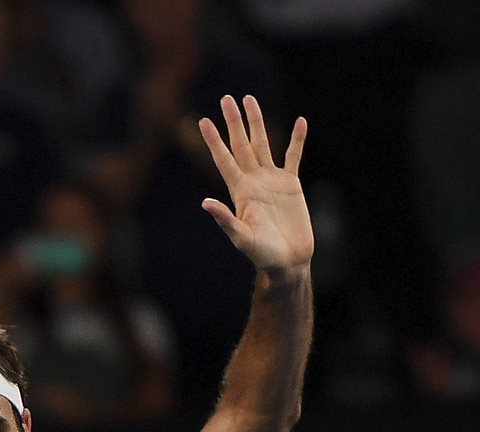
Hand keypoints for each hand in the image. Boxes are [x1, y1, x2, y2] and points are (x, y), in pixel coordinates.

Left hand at [198, 95, 313, 276]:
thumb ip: (225, 219)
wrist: (286, 261)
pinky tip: (301, 121)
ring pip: (263, 144)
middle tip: (227, 98)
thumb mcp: (241, 237)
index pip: (223, 159)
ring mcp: (272, 181)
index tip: (202, 121)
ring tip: (250, 99)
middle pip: (241, 144)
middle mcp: (253, 181)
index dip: (214, 140)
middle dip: (234, 122)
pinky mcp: (291, 185)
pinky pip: (294, 157)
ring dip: (257, 122)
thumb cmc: (261, 253)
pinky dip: (297, 140)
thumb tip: (205, 203)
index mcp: (239, 191)